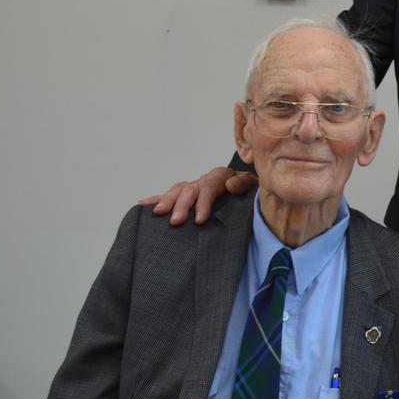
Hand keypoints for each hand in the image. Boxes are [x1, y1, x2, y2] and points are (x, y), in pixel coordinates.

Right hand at [138, 166, 258, 225]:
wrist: (253, 195)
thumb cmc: (253, 195)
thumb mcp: (255, 189)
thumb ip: (245, 184)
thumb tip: (230, 183)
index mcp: (223, 177)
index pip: (209, 186)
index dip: (203, 202)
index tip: (199, 220)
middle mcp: (206, 179)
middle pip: (191, 188)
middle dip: (182, 205)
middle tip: (175, 222)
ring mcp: (196, 186)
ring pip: (179, 190)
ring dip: (168, 201)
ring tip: (159, 214)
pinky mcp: (189, 195)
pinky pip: (172, 194)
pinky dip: (157, 198)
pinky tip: (143, 204)